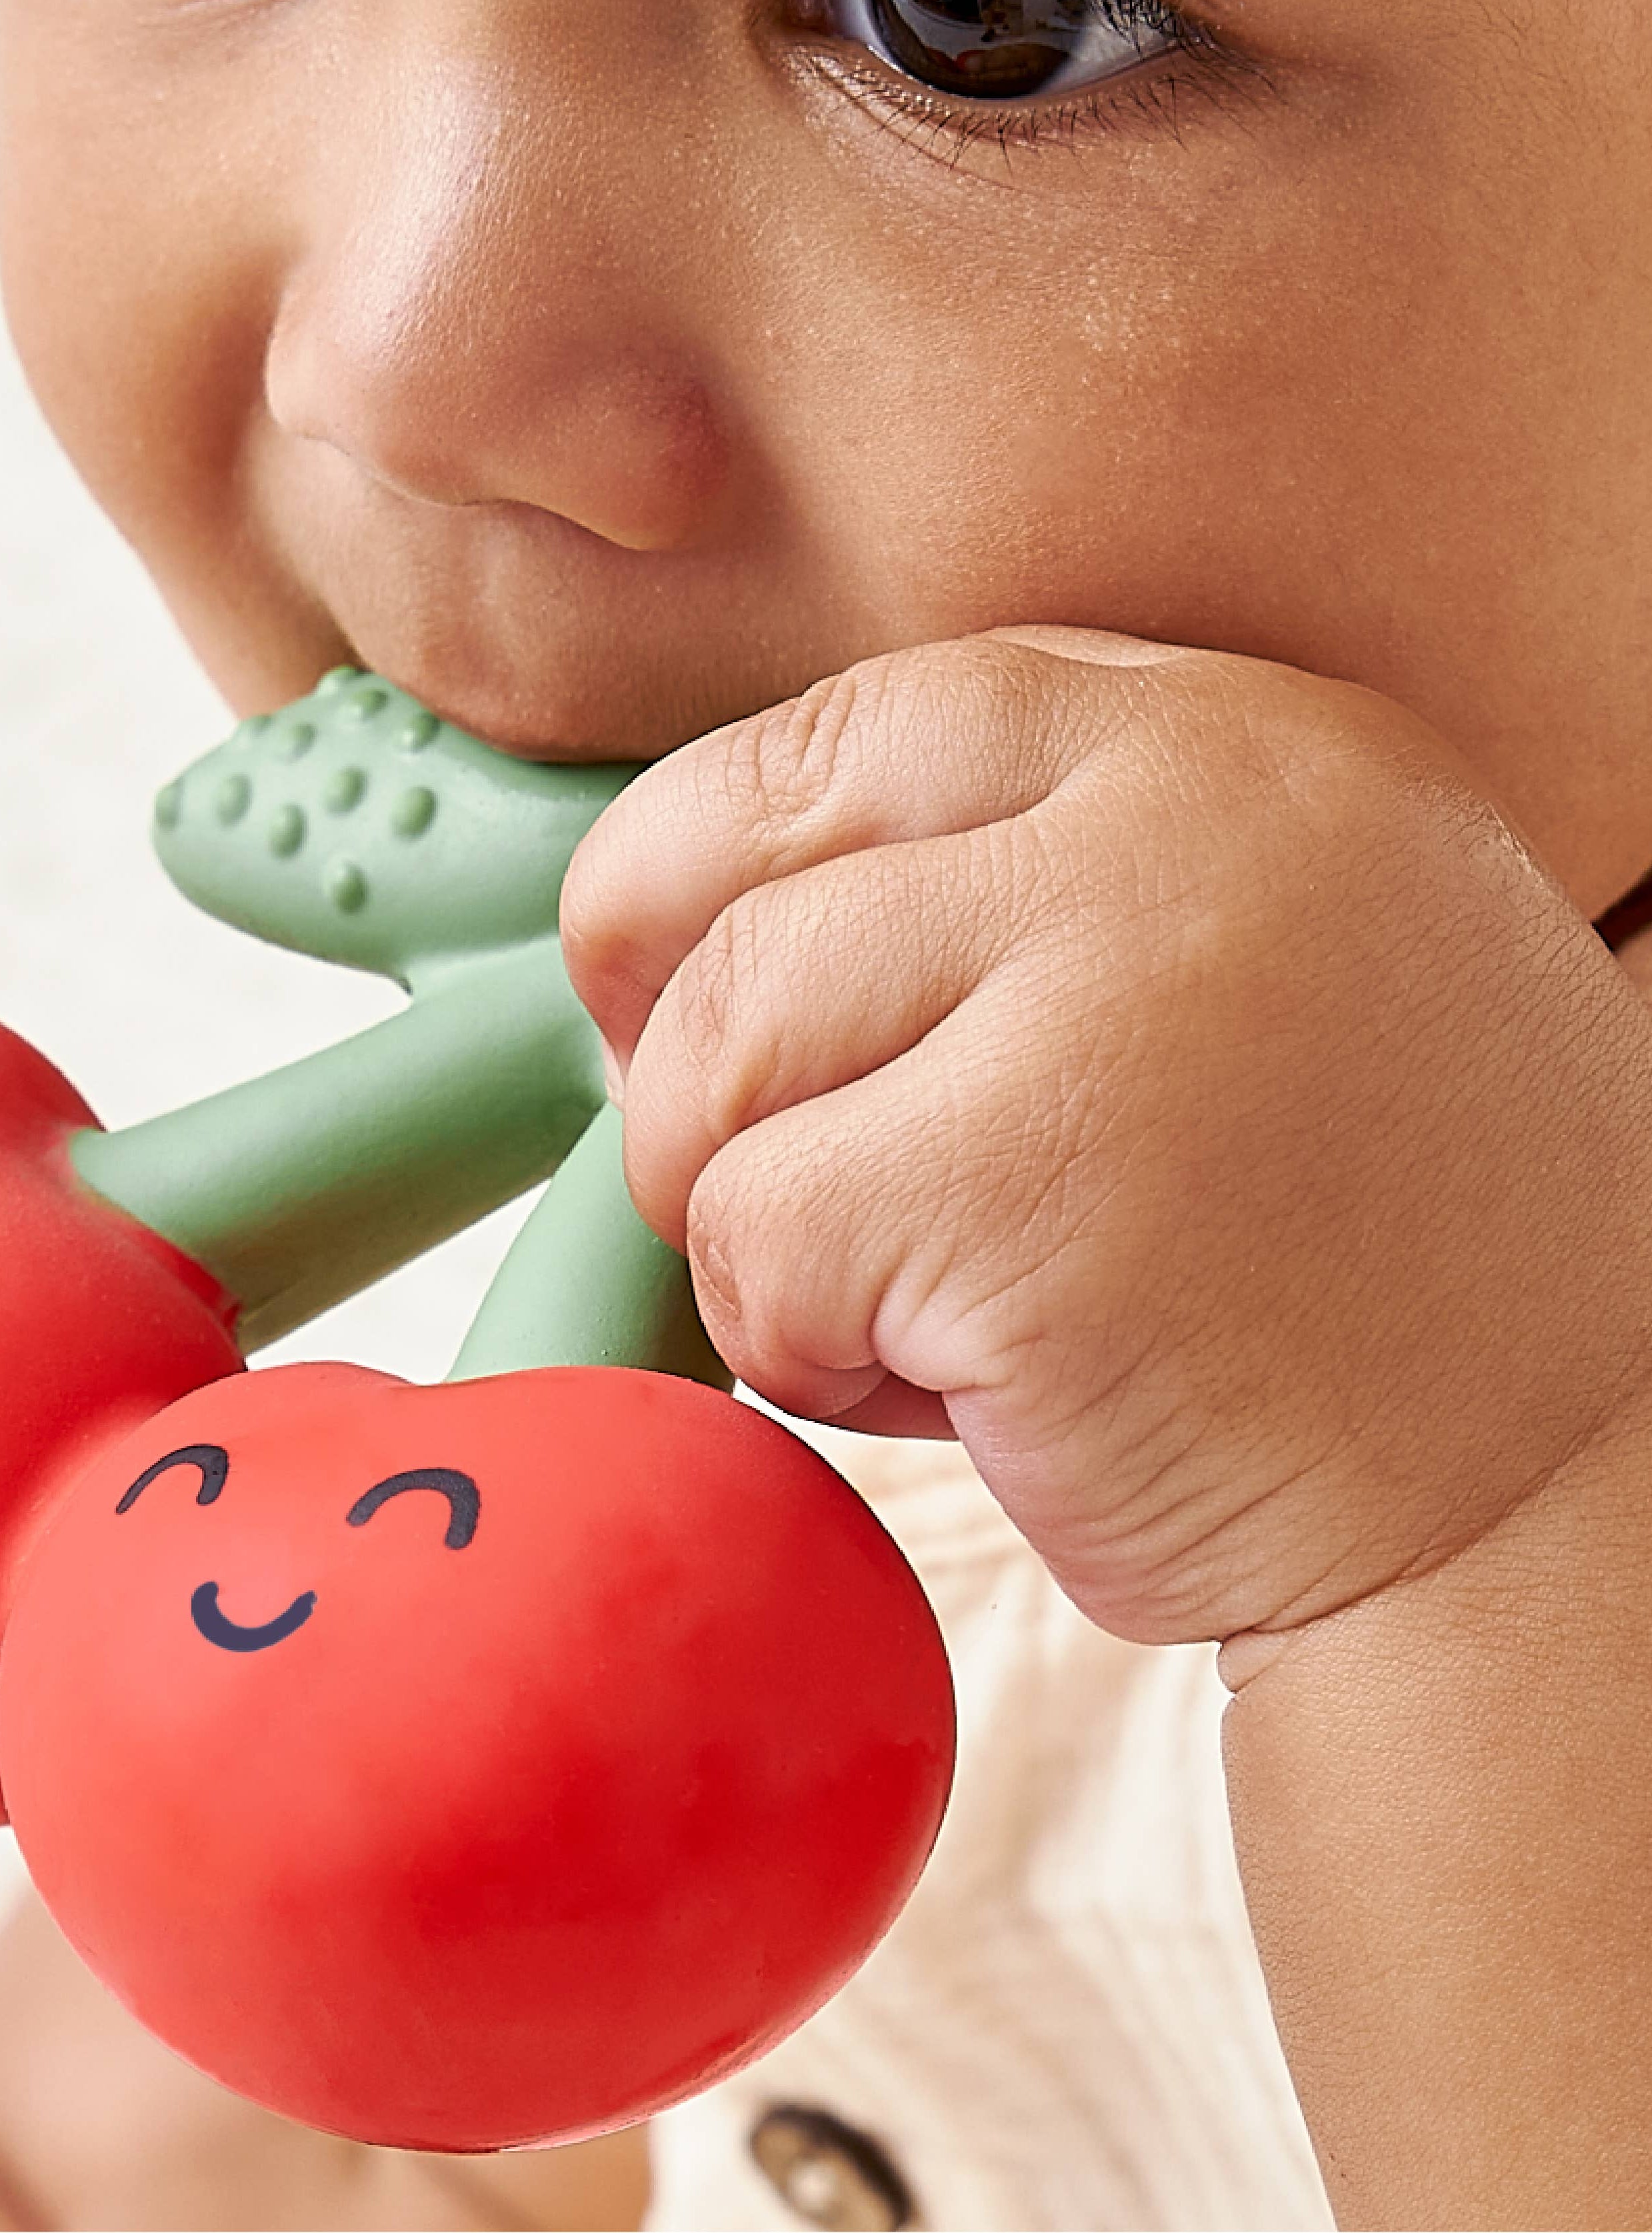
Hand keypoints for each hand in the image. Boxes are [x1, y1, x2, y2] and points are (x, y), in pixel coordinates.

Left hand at [562, 632, 1651, 1647]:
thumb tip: (702, 909)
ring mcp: (1116, 988)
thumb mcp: (1265, 965)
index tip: (689, 969)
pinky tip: (958, 1392)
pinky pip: (753, 1228)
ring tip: (912, 1306)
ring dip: (749, 1208)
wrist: (1557, 1520)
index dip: (734, 850)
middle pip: (751, 854)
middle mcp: (1194, 813)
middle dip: (677, 1028)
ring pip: (723, 1042)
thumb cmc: (1370, 1267)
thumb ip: (1040, 882)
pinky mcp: (1028, 1189)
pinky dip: (794, 1342)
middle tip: (721, 1158)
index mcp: (1250, 742)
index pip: (877, 714)